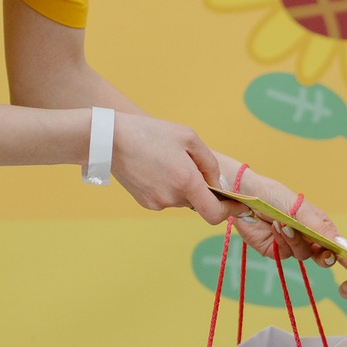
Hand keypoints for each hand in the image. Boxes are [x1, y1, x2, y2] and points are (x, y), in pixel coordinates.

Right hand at [111, 113, 227, 222]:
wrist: (109, 140)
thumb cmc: (150, 133)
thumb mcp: (188, 137)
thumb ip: (209, 163)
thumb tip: (218, 183)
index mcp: (186, 181)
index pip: (214, 213)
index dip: (229, 211)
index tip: (237, 206)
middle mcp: (172, 198)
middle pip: (199, 202)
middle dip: (202, 188)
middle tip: (191, 165)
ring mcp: (157, 203)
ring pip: (182, 199)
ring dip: (184, 186)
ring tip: (168, 162)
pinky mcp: (145, 203)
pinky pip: (166, 198)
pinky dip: (168, 187)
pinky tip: (156, 168)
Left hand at [220, 166, 346, 264]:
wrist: (243, 195)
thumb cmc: (273, 195)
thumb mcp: (301, 209)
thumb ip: (321, 228)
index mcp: (316, 224)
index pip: (333, 242)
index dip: (339, 251)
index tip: (343, 255)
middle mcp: (305, 236)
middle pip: (321, 255)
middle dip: (322, 256)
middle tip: (323, 255)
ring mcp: (289, 244)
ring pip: (302, 254)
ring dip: (295, 240)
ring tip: (283, 224)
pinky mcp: (273, 250)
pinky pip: (284, 254)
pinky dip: (282, 241)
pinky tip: (275, 227)